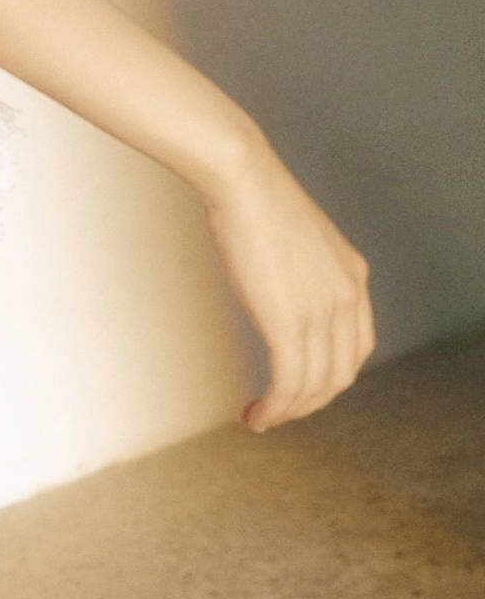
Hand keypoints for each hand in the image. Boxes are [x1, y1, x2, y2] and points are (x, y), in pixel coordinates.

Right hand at [203, 132, 375, 430]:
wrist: (243, 179)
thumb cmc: (255, 198)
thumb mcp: (298, 238)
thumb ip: (303, 269)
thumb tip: (279, 284)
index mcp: (353, 277)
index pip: (356, 348)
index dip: (328, 377)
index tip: (298, 385)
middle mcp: (348, 298)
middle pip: (339, 375)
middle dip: (309, 402)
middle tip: (277, 410)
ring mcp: (323, 313)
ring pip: (314, 387)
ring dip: (288, 412)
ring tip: (260, 419)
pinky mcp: (291, 324)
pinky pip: (289, 384)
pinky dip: (275, 409)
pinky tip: (256, 415)